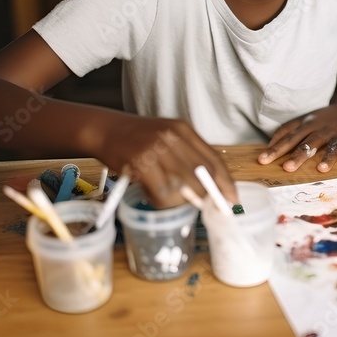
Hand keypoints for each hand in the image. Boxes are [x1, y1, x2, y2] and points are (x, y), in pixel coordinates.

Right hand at [98, 115, 235, 207]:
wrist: (104, 129)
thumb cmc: (137, 137)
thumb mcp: (166, 136)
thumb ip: (186, 155)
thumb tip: (209, 185)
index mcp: (183, 130)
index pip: (213, 158)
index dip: (226, 181)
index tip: (232, 198)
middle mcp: (172, 137)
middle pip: (202, 173)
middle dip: (210, 195)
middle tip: (210, 207)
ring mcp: (156, 149)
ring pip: (183, 185)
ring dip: (181, 199)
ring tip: (171, 198)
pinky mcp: (140, 163)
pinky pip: (161, 191)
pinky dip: (161, 200)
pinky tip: (153, 195)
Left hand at [257, 101, 336, 172]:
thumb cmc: (328, 119)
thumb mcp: (309, 120)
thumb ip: (293, 131)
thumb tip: (272, 145)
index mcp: (304, 122)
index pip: (285, 132)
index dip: (273, 144)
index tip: (261, 157)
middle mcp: (313, 125)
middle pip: (293, 138)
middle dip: (278, 150)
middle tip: (264, 161)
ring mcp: (327, 131)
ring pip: (311, 144)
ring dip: (299, 155)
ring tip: (288, 167)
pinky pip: (334, 149)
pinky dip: (328, 158)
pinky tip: (321, 169)